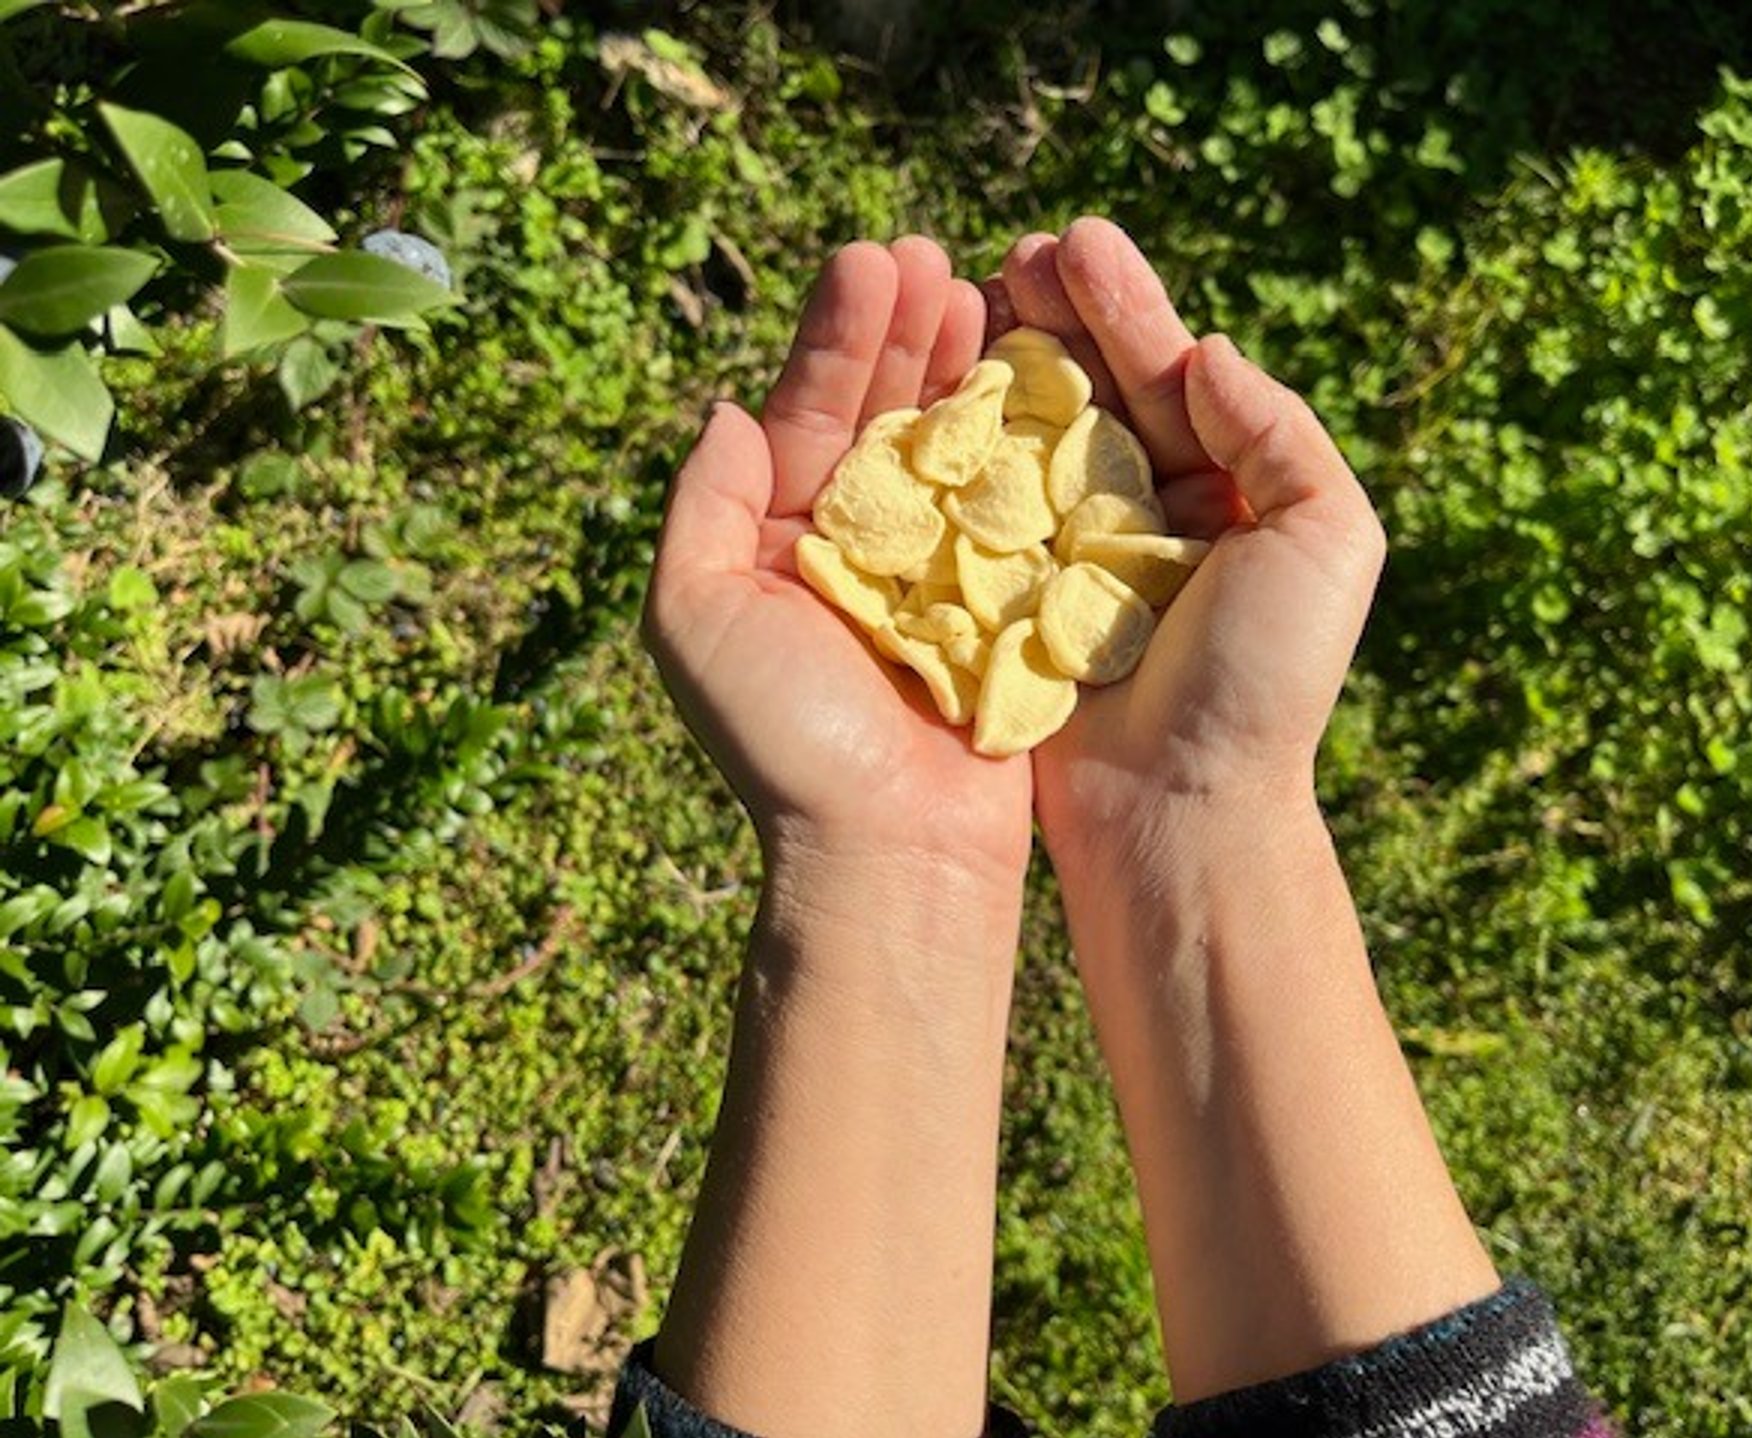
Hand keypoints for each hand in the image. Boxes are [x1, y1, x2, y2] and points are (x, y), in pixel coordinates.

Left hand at [645, 238, 1032, 883]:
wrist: (890, 853)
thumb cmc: (784, 742)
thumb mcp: (700, 615)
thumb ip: (703, 507)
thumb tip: (726, 409)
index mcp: (778, 546)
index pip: (806, 417)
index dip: (838, 339)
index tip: (875, 261)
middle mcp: (852, 552)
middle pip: (881, 417)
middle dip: (905, 335)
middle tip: (936, 258)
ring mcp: (930, 577)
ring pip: (949, 451)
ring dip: (965, 372)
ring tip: (987, 297)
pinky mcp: (999, 608)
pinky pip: (1011, 509)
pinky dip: (1023, 445)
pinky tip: (1040, 381)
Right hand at [996, 219, 1387, 871]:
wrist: (1178, 804)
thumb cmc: (1261, 679)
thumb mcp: (1324, 539)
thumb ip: (1278, 434)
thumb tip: (1206, 349)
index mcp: (1223, 494)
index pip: (1170, 376)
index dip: (1126, 306)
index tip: (1075, 241)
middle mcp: (1144, 513)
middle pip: (1094, 389)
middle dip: (1055, 314)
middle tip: (1012, 253)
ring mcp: (1068, 553)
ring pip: (1031, 434)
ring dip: (1001, 360)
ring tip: (968, 292)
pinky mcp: (1007, 595)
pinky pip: (980, 504)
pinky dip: (958, 442)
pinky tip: (932, 383)